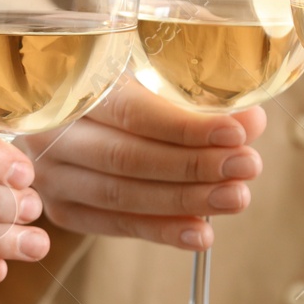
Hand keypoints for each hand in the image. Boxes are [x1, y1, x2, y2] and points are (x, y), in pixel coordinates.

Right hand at [22, 75, 266, 250]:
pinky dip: (161, 231)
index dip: (184, 126)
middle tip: (247, 167)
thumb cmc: (117, 82)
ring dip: (185, 201)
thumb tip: (251, 122)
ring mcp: (51, 175)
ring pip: (122, 195)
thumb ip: (193, 92)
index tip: (236, 133)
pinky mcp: (62, 208)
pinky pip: (115, 225)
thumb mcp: (147, 70)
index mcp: (72, 84)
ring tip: (236, 198)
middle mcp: (51, 131)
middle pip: (127, 157)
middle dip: (194, 166)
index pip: (132, 111)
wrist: (67, 111)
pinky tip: (201, 233)